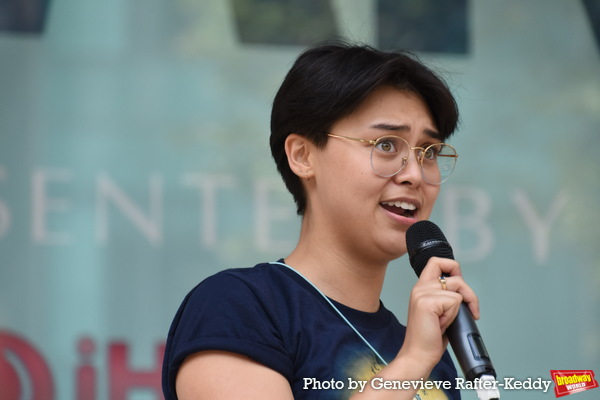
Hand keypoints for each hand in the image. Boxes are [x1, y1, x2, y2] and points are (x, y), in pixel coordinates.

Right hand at [398, 257, 478, 371]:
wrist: (418, 354)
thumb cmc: (429, 337)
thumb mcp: (438, 311)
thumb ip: (444, 296)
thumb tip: (462, 290)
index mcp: (421, 287)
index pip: (437, 262)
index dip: (453, 268)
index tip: (460, 287)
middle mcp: (420, 287)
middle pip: (454, 274)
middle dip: (468, 291)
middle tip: (469, 308)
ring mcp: (422, 293)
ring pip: (457, 288)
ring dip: (458, 308)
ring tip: (446, 320)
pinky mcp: (427, 302)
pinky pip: (455, 300)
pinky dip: (453, 314)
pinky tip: (442, 324)